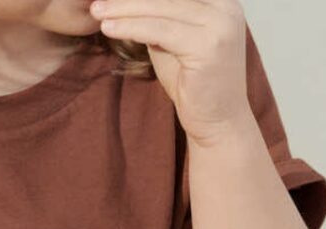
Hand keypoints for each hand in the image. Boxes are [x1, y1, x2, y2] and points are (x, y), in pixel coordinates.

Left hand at [91, 0, 251, 144]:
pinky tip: (109, 28)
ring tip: (97, 12)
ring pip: (160, 8)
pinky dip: (131, 27)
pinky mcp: (209, 46)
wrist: (218, 120)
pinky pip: (159, 30)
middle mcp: (227, 7)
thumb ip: (157, 13)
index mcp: (221, 0)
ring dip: (124, 10)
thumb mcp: (172, 35)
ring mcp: (221, 25)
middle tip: (98, 2)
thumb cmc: (192, 78)